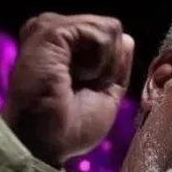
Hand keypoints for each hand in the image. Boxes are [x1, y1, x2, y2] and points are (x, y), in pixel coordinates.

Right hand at [1, 13, 133, 165]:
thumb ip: (116, 67)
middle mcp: (53, 32)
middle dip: (107, 65)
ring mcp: (50, 28)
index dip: (110, 69)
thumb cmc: (69, 128)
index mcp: (63, 47)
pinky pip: (100, 33)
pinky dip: (99, 61)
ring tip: (74, 84)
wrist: (44, 143)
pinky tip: (76, 77)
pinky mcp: (51, 31)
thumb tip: (127, 38)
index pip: (108, 38)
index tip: (86, 92)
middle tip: (79, 89)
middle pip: (109, 30)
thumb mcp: (106, 95)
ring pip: (107, 30)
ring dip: (103, 65)